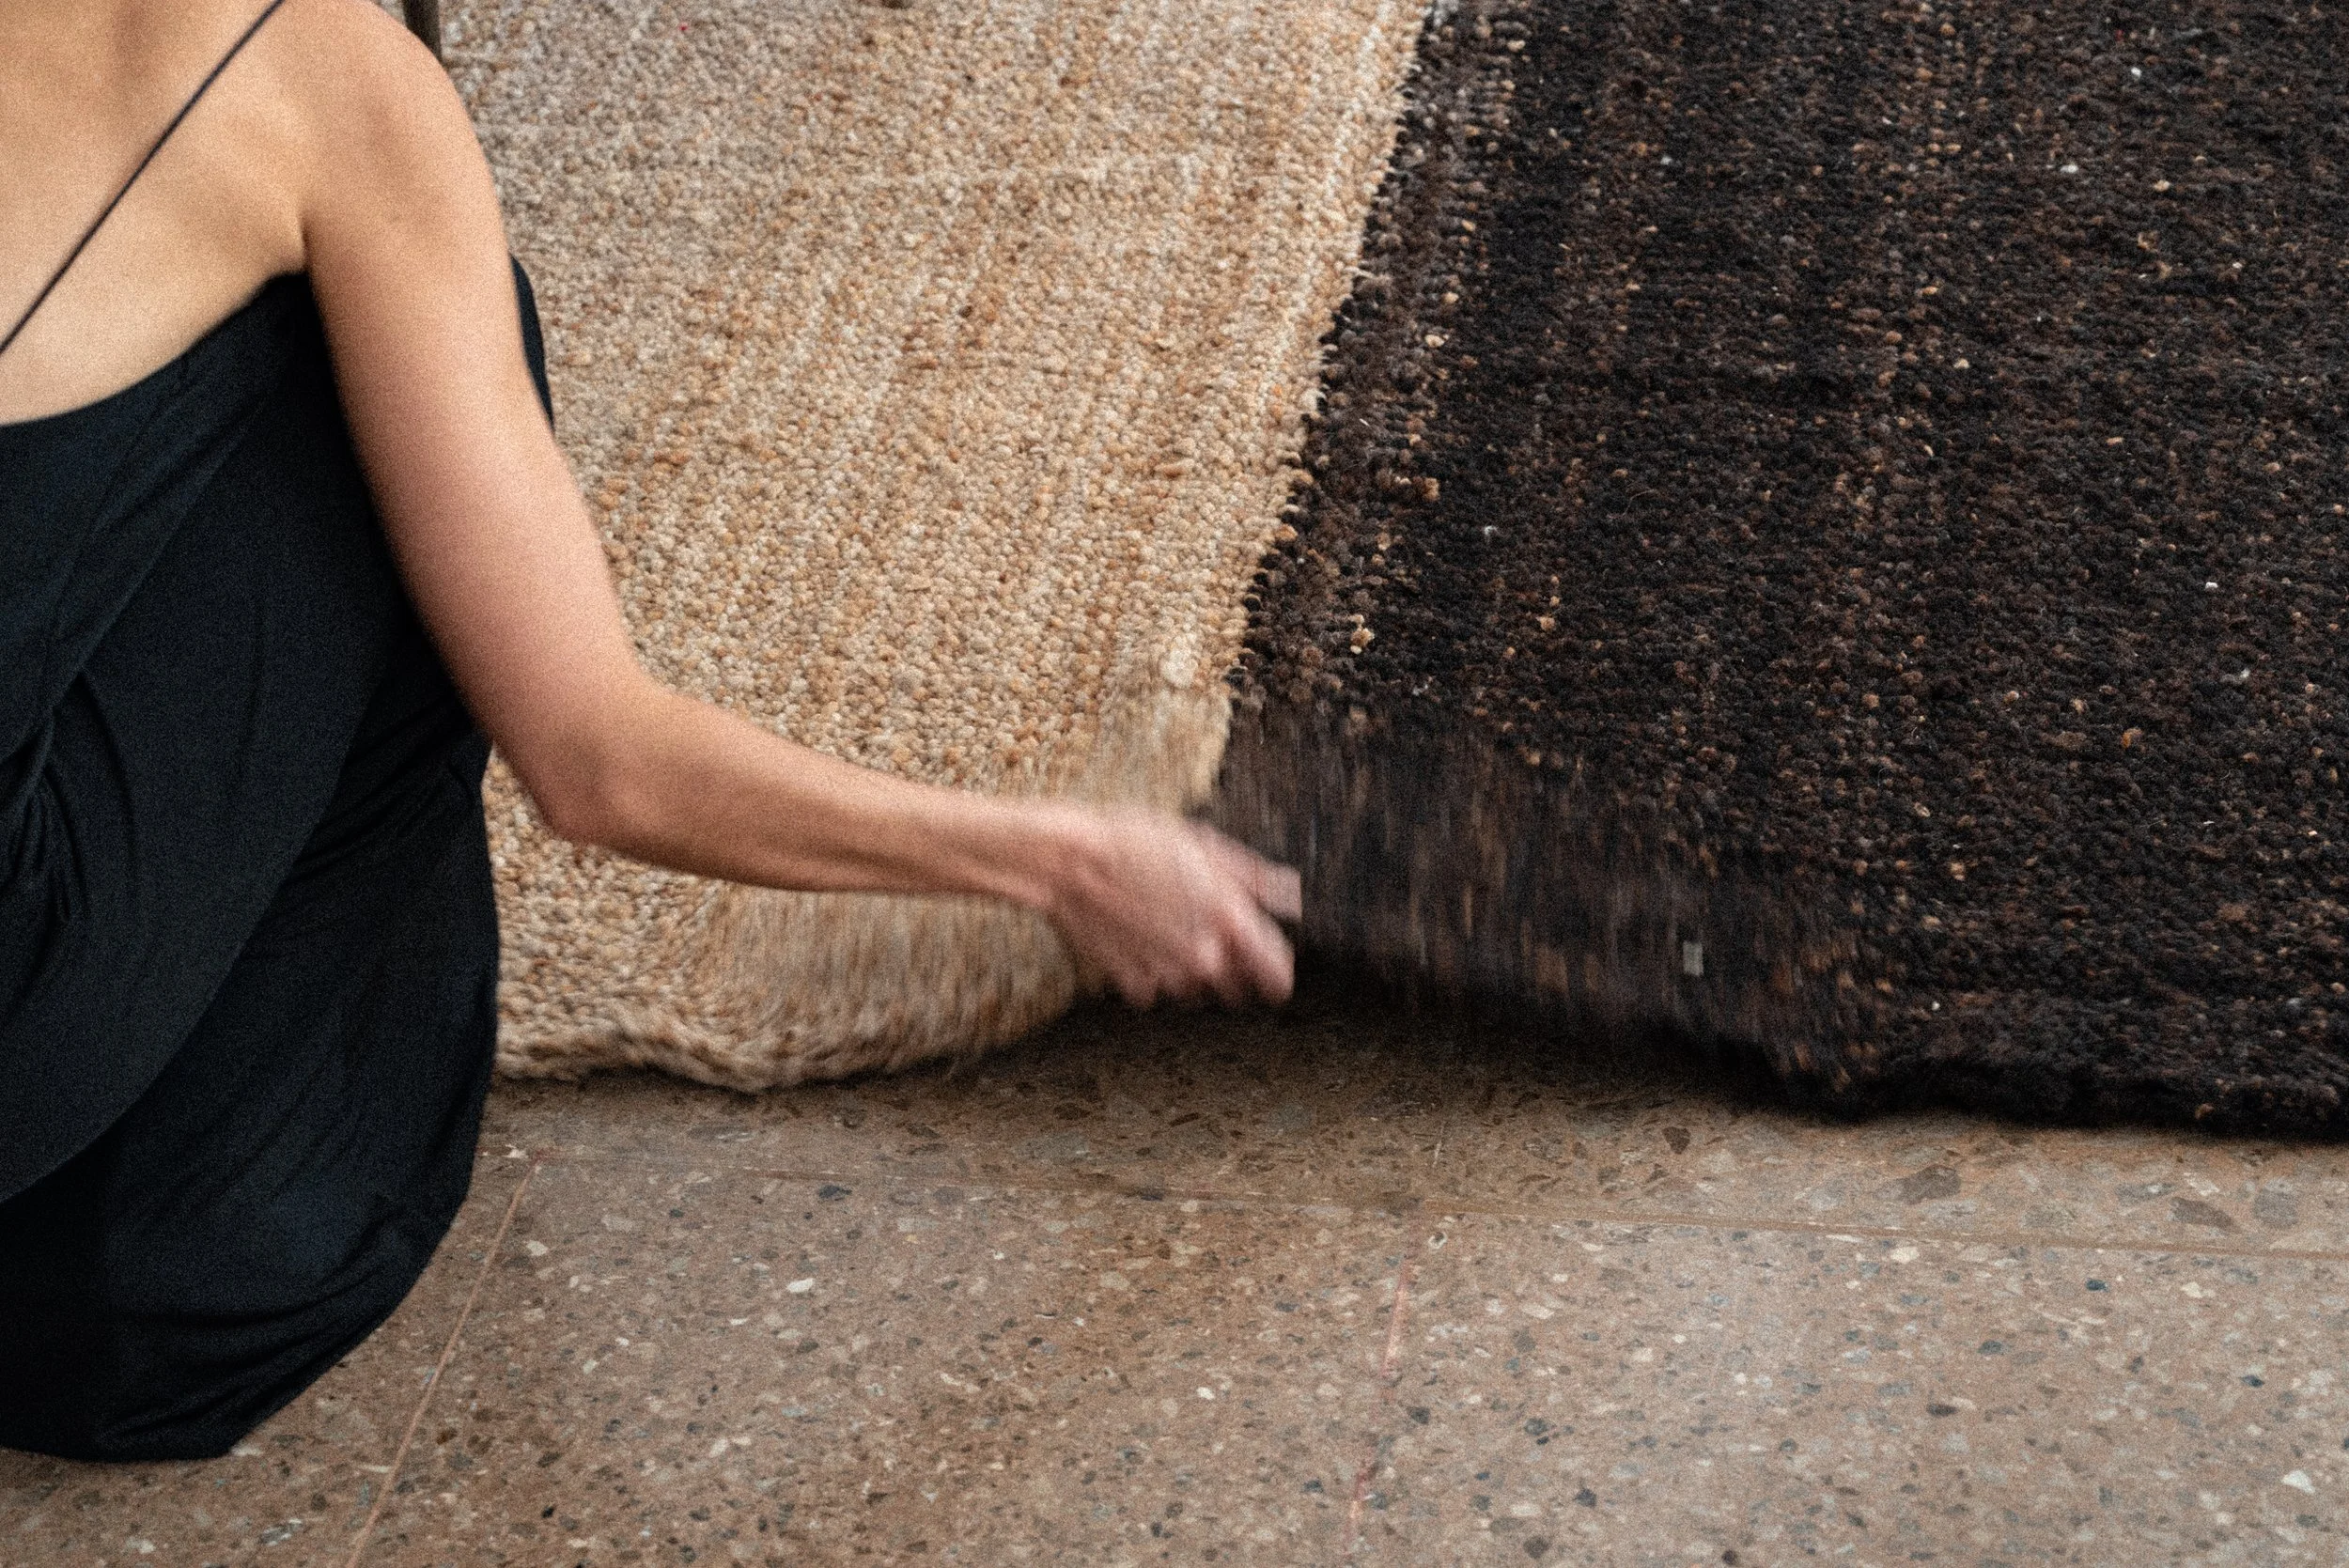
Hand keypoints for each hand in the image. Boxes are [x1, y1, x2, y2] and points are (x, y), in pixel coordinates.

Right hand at [1041, 806, 1301, 1008]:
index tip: (1275, 972)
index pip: (1276, 973)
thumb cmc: (1133, 841)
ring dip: (1190, 969)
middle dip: (1234, 970)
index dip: (1278, 973)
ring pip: (1196, 989)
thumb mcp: (1203, 845)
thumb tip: (1291, 897)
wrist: (1068, 861)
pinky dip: (1152, 970)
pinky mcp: (1134, 984)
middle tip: (1211, 938)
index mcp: (1228, 919)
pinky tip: (1138, 937)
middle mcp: (1203, 956)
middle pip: (1238, 989)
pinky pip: (1156, 988)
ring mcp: (1167, 975)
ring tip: (1166, 928)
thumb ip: (1255, 878)